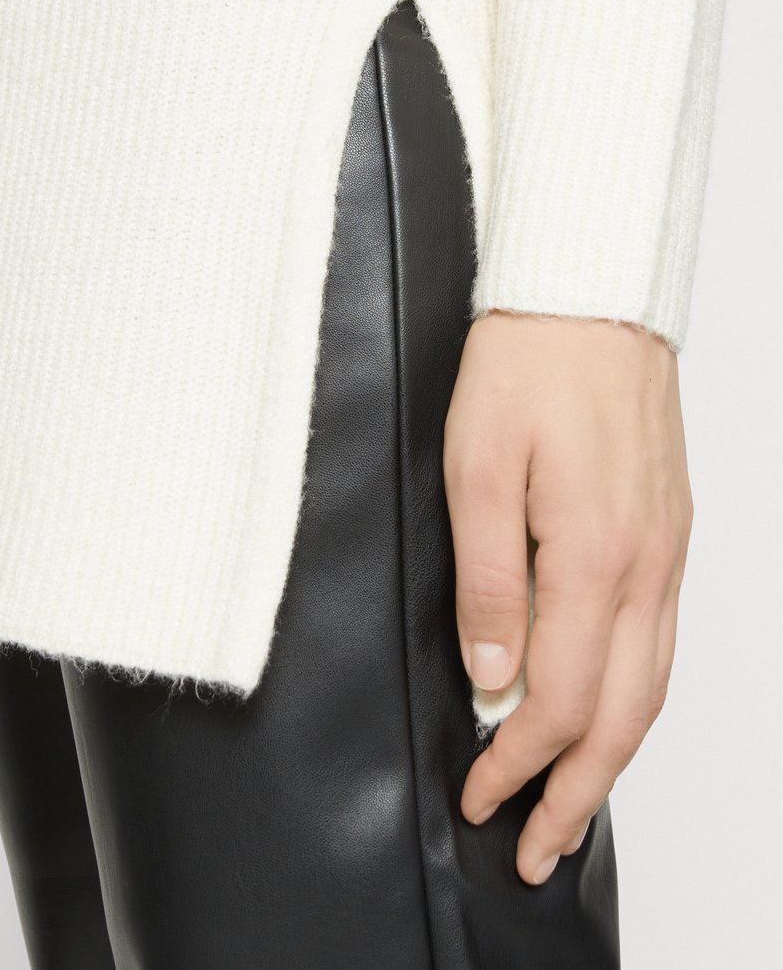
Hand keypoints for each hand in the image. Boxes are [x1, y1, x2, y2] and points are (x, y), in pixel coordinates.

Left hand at [443, 310, 693, 884]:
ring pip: (651, 686)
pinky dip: (636, 698)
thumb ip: (488, 579)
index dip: (514, 764)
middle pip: (620, 715)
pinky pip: (663, 641)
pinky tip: (611, 712)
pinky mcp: (669, 531)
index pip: (555, 698)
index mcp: (592, 555)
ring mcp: (667, 550)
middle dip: (577, 794)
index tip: (477, 798)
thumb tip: (492, 675)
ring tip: (575, 805)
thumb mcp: (477, 468)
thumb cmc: (526, 366)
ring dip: (614, 757)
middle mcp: (645, 565)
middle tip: (538, 848)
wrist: (589, 297)